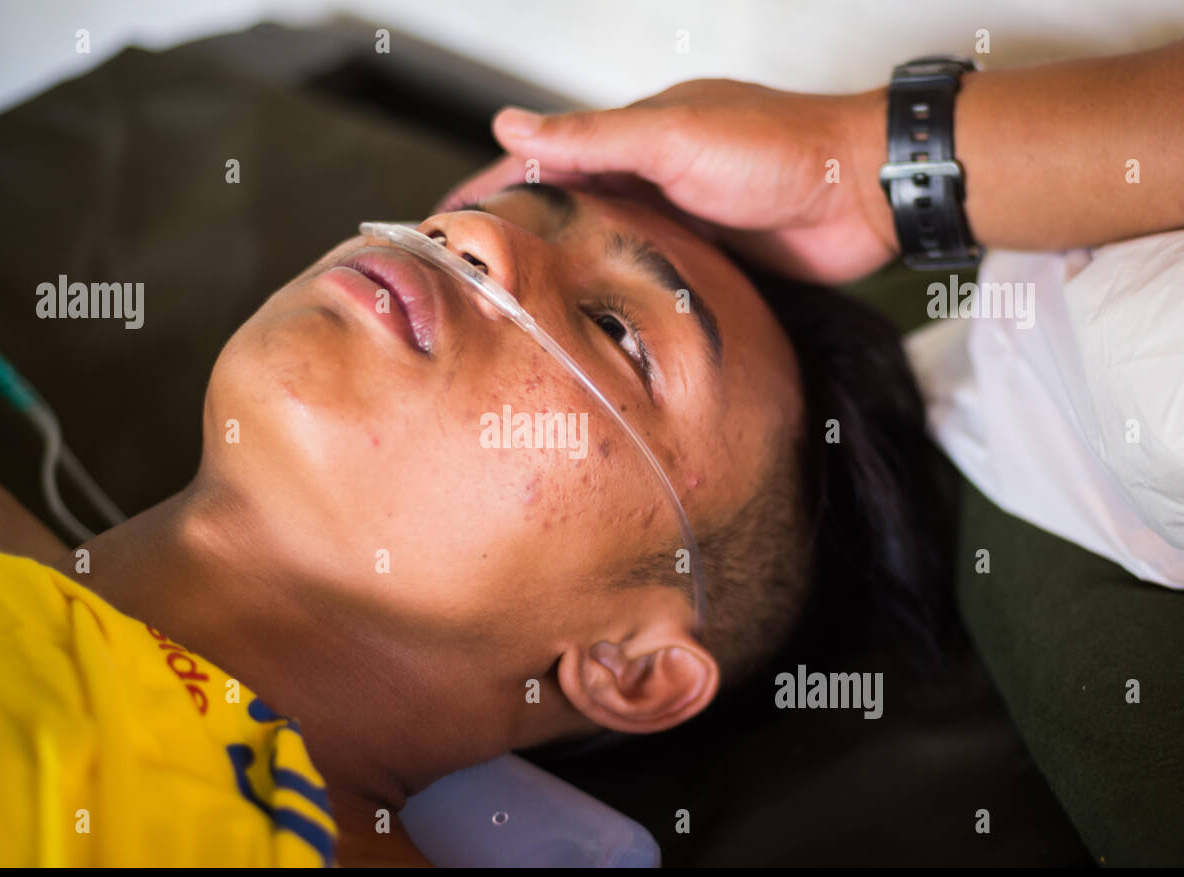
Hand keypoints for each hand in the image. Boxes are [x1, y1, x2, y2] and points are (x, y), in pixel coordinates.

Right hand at [437, 79, 898, 284]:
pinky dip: (613, 291)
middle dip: (518, 232)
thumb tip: (511, 125)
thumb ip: (594, 137)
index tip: (444, 216)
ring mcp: (679, 217)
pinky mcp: (707, 257)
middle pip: (568, 204)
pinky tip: (591, 318)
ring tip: (514, 303)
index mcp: (637, 135)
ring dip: (562, 266)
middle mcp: (652, 174)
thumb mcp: (675, 137)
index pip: (546, 157)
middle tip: (470, 271)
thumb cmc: (782, 150)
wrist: (865, 193)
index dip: (492, 186)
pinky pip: (646, 274)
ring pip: (603, 244)